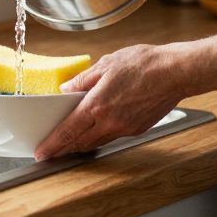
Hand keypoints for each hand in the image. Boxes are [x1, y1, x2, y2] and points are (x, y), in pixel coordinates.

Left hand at [33, 43, 190, 161]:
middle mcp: (109, 122)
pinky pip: (113, 136)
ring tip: (70, 142)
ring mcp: (124, 129)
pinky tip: (98, 127)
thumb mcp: (106, 64)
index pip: (68, 131)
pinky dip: (101, 135)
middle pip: (80, 142)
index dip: (52, 144)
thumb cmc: (144, 64)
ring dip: (82, 143)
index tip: (41, 152)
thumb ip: (83, 80)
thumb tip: (66, 89)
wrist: (175, 73)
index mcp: (97, 105)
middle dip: (63, 148)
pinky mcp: (137, 129)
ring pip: (97, 141)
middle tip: (51, 151)